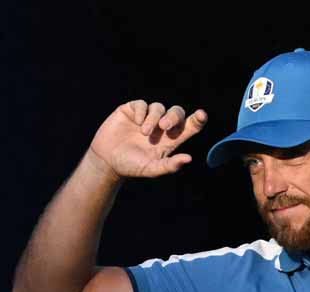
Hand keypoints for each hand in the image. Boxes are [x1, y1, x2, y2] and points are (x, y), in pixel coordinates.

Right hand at [86, 100, 209, 180]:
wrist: (107, 161)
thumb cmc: (132, 166)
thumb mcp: (151, 169)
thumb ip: (169, 165)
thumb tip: (188, 159)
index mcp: (170, 139)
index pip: (189, 126)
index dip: (198, 119)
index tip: (202, 115)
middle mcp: (161, 126)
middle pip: (176, 112)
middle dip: (173, 117)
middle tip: (165, 126)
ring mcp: (147, 116)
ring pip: (158, 107)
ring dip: (154, 118)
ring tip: (145, 133)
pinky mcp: (132, 110)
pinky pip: (142, 104)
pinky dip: (142, 112)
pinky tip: (137, 123)